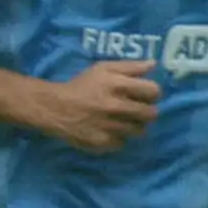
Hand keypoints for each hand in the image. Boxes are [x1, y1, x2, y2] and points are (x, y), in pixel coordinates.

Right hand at [38, 59, 158, 152]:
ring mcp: (109, 127)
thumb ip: (130, 66)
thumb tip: (153, 64)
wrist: (53, 108)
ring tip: (122, 121)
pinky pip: (122, 143)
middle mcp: (115, 106)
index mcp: (117, 85)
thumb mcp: (103, 69)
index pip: (154, 91)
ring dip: (133, 126)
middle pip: (151, 114)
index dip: (152, 93)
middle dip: (146, 111)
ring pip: (139, 131)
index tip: (144, 95)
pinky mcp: (102, 142)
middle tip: (135, 110)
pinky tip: (109, 131)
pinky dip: (118, 138)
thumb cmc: (81, 85)